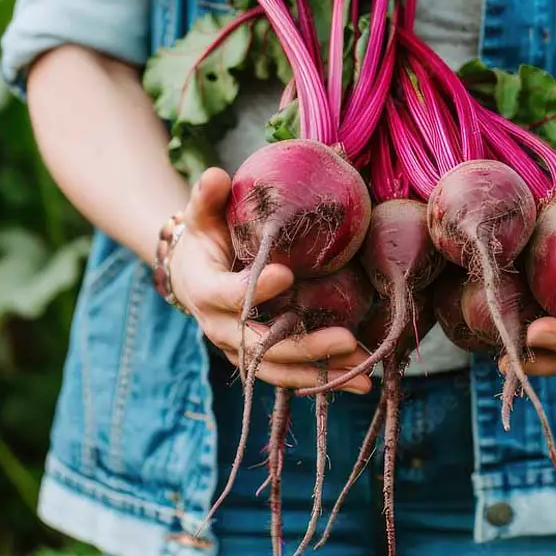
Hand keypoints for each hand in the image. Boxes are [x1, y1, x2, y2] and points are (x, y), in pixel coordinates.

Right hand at [168, 167, 371, 392]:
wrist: (191, 274)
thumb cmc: (205, 239)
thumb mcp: (202, 216)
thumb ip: (207, 197)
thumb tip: (217, 176)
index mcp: (205, 291)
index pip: (228, 295)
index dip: (254, 288)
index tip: (286, 274)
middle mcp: (219, 328)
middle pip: (259, 346)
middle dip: (303, 347)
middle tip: (346, 339)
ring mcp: (238, 349)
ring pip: (278, 369)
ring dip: (321, 374)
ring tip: (364, 376)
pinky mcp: (257, 359)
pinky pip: (288, 374)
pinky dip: (321, 378)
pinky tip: (358, 379)